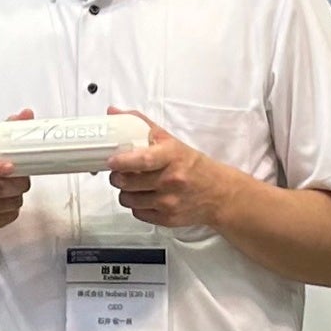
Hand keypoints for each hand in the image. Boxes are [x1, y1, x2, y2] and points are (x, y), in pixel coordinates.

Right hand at [0, 117, 36, 239]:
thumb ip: (5, 131)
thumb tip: (27, 113)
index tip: (10, 167)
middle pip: (3, 189)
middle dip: (18, 182)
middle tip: (19, 174)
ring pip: (11, 203)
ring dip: (17, 194)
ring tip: (10, 187)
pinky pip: (11, 216)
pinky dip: (13, 208)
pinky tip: (5, 202)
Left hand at [105, 114, 231, 233]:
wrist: (219, 194)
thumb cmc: (193, 166)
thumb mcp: (172, 142)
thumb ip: (142, 125)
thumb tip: (113, 112)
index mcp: (173, 157)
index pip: (143, 160)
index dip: (122, 161)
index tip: (111, 160)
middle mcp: (172, 180)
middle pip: (129, 182)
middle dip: (117, 177)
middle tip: (118, 172)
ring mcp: (169, 202)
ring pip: (129, 199)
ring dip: (125, 192)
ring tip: (132, 185)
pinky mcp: (167, 219)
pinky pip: (138, 213)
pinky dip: (136, 206)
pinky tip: (145, 197)